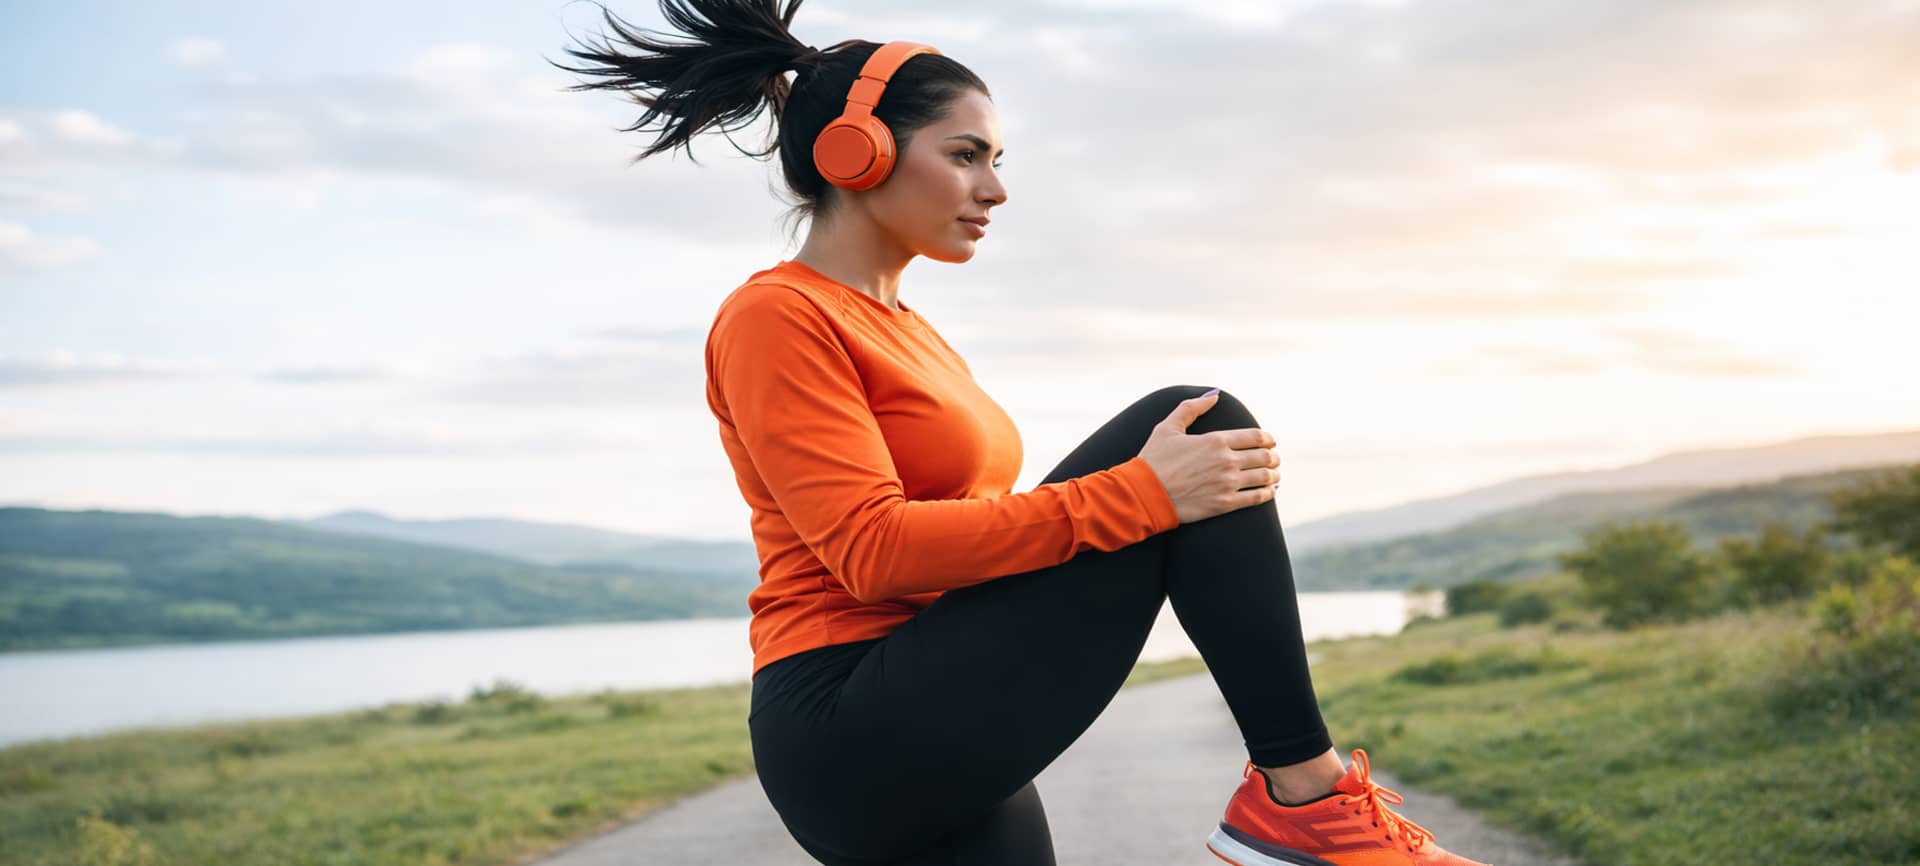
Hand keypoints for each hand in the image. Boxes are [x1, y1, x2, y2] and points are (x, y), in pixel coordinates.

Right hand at [1136, 390, 1279, 524]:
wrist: (1144, 494)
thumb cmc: (1153, 460)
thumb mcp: (1168, 427)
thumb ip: (1191, 408)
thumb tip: (1213, 395)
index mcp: (1216, 440)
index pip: (1256, 436)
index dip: (1267, 439)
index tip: (1270, 441)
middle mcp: (1226, 460)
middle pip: (1264, 457)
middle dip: (1273, 457)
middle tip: (1274, 459)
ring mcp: (1227, 483)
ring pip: (1264, 477)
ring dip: (1273, 475)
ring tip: (1274, 476)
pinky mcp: (1225, 504)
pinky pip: (1256, 498)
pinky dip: (1267, 494)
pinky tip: (1269, 492)